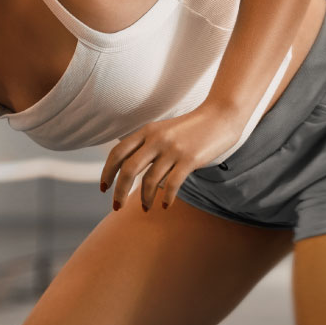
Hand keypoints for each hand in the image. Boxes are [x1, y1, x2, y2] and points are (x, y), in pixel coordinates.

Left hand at [100, 105, 241, 212]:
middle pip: (128, 170)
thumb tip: (129, 167)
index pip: (117, 153)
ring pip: (150, 180)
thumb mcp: (162, 130)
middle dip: (119, 191)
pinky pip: (172, 184)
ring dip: (144, 198)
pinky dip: (166, 198)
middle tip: (116, 206)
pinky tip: (165, 206)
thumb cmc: (190, 127)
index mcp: (145, 131)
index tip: (104, 189)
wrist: (221, 116)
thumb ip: (145, 144)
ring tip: (145, 208)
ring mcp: (172, 150)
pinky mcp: (190, 159)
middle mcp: (156, 139)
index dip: (106, 172)